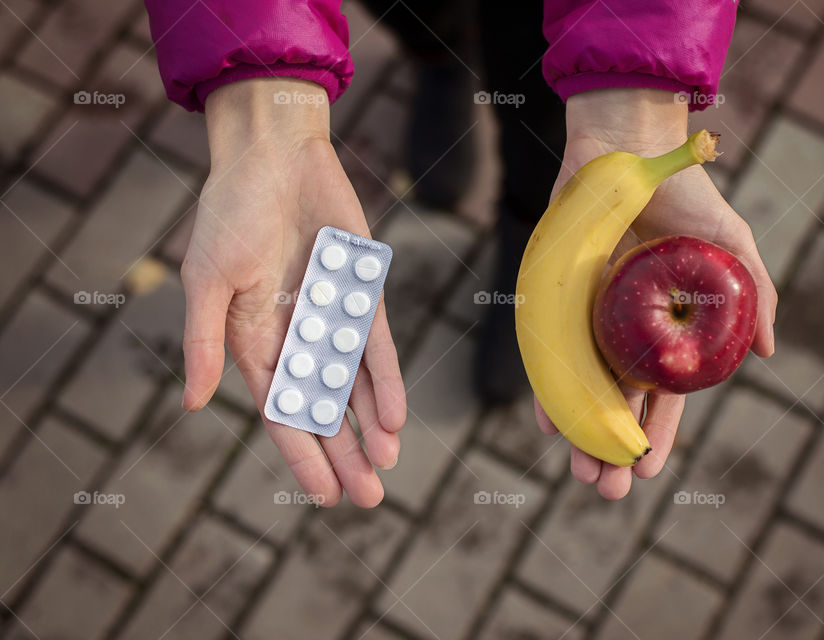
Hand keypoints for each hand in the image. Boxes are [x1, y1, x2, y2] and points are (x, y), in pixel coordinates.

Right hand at [180, 79, 405, 507]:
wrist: (275, 156)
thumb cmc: (231, 212)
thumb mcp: (207, 280)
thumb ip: (207, 341)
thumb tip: (195, 402)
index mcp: (252, 342)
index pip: (281, 412)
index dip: (302, 455)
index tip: (324, 496)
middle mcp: (295, 337)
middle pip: (323, 409)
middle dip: (344, 454)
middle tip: (368, 498)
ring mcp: (331, 317)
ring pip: (354, 386)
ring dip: (370, 426)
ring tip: (386, 467)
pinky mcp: (361, 293)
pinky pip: (376, 346)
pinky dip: (385, 380)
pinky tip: (395, 415)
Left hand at [535, 88, 776, 499]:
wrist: (627, 149)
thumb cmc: (685, 195)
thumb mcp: (731, 245)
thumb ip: (754, 295)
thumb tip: (766, 353)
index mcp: (667, 328)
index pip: (662, 395)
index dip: (657, 435)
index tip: (649, 473)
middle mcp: (626, 331)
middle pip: (618, 402)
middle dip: (614, 449)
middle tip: (607, 491)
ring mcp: (589, 318)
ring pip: (582, 389)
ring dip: (580, 433)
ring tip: (579, 472)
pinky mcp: (557, 299)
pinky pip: (548, 352)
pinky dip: (546, 385)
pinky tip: (545, 420)